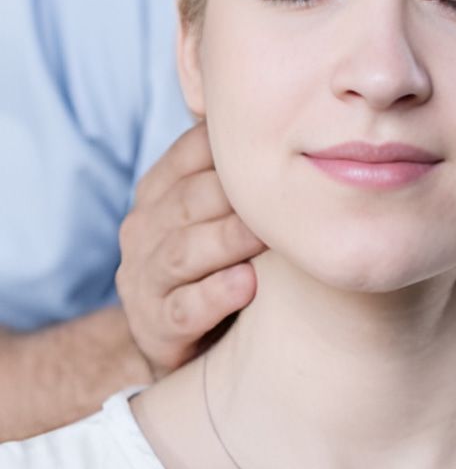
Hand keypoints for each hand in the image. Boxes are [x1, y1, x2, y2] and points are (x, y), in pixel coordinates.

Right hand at [116, 122, 263, 378]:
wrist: (186, 344)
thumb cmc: (216, 263)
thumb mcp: (218, 213)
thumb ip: (241, 174)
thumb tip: (297, 124)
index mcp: (158, 191)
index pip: (190, 153)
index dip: (233, 148)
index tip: (282, 143)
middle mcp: (144, 229)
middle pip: (190, 201)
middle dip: (236, 194)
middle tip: (287, 190)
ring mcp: (144, 279)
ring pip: (184, 252)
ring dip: (228, 241)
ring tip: (269, 236)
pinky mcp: (155, 326)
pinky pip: (183, 308)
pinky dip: (215, 295)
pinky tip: (247, 285)